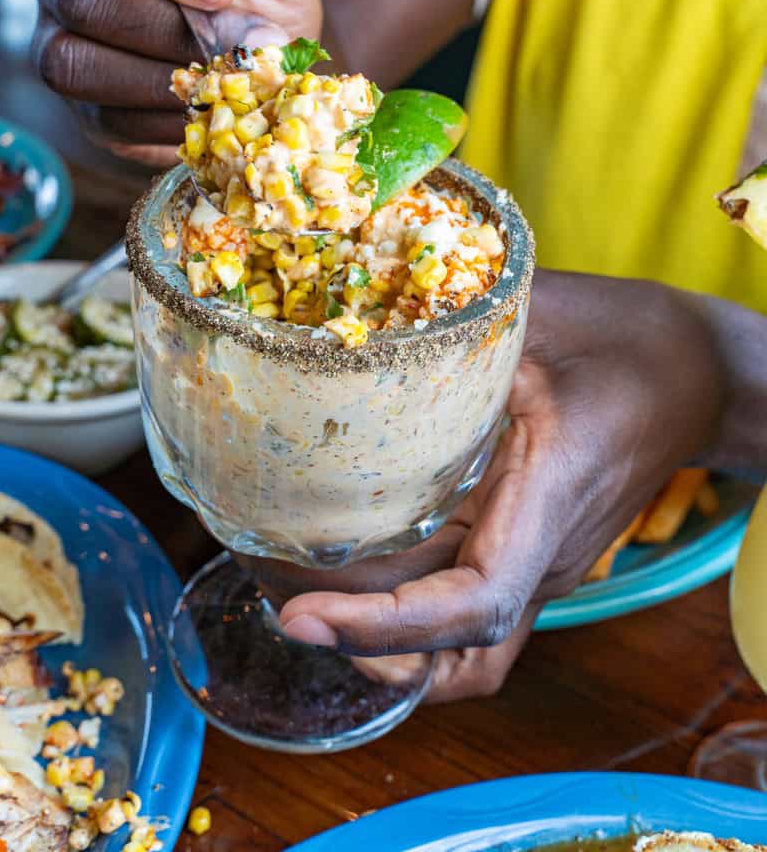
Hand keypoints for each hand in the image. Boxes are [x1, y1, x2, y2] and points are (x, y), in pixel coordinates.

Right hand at [28, 0, 320, 163]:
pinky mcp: (88, 112)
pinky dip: (171, 115)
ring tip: (231, 72)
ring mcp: (62, 45)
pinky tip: (217, 103)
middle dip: (168, 23)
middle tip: (242, 39)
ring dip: (164, 74)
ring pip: (74, 63)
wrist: (271, 59)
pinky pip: (108, 120)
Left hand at [276, 270, 724, 701]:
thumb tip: (356, 324)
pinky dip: (400, 605)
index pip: (473, 607)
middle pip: (452, 649)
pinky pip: (459, 601)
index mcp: (548, 502)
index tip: (301, 615)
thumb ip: (458, 326)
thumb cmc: (629, 340)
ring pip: (455, 642)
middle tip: (268, 580)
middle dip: (356, 637)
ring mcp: (535, 556)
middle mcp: (541, 553)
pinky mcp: (524, 540)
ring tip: (291, 579)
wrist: (696, 370)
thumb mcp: (543, 316)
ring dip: (375, 633)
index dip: (385, 626)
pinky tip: (343, 561)